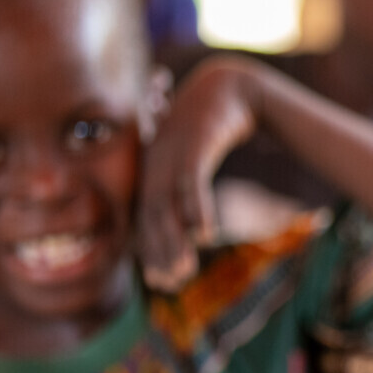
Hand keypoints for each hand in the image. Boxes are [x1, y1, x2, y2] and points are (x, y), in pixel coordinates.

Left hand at [137, 56, 261, 290]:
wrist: (227, 87)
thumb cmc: (212, 128)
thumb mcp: (194, 160)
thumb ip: (189, 192)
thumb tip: (195, 226)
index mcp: (153, 172)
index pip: (145, 219)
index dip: (151, 250)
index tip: (160, 281)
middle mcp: (155, 167)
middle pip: (153, 218)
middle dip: (160, 253)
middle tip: (170, 285)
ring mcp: (171, 156)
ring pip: (167, 207)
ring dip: (175, 242)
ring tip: (185, 271)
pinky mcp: (193, 146)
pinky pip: (191, 184)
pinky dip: (196, 210)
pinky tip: (205, 235)